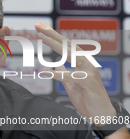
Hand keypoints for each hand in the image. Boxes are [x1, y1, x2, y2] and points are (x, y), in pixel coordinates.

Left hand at [34, 22, 129, 138]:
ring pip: (70, 54)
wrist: (101, 114)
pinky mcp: (87, 82)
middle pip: (68, 44)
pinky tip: (44, 71)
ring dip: (54, 45)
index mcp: (82, 62)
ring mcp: (88, 71)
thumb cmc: (88, 98)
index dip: (53, 36)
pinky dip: (56, 74)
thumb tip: (57, 64)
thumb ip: (64, 73)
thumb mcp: (72, 84)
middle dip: (52, 33)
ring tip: (40, 37)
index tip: (40, 28)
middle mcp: (87, 63)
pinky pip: (69, 76)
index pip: (66, 46)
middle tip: (38, 25)